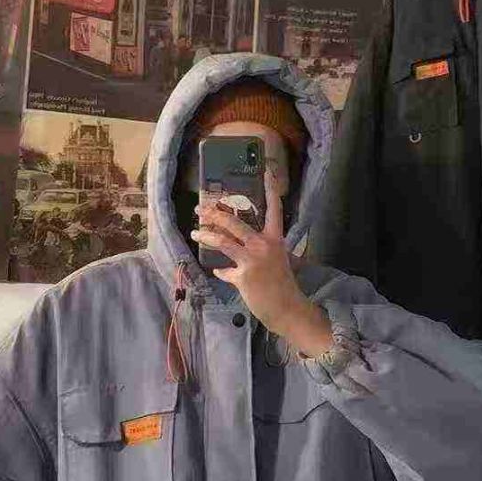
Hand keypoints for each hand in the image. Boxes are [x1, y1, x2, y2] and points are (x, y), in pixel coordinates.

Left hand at [191, 167, 333, 355]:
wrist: (286, 308)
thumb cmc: (282, 284)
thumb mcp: (277, 261)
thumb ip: (260, 251)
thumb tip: (241, 246)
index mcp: (276, 239)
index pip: (274, 209)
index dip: (270, 190)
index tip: (266, 172)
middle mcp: (264, 245)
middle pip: (234, 222)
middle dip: (214, 213)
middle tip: (201, 208)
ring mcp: (252, 259)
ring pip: (223, 241)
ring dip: (206, 235)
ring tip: (195, 232)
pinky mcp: (242, 275)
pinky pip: (224, 270)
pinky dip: (220, 271)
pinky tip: (217, 271)